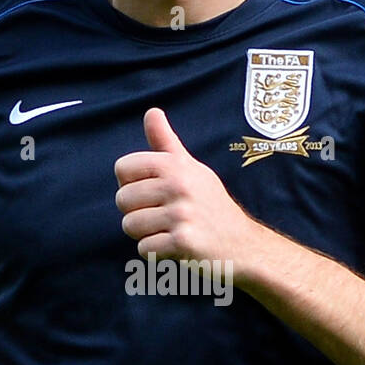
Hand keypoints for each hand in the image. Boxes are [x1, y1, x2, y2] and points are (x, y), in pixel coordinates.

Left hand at [114, 108, 258, 268]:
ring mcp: (182, 214)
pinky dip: (156, 252)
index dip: (131, 184)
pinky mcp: (184, 242)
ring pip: (130, 225)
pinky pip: (145, 248)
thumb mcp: (192, 168)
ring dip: (145, 234)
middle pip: (122, 199)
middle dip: (136, 213)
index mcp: (176, 165)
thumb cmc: (212, 205)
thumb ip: (166, 142)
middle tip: (163, 217)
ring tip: (170, 231)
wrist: (242, 243)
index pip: (123, 168)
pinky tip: (176, 246)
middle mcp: (179, 185)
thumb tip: (151, 111)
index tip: (152, 192)